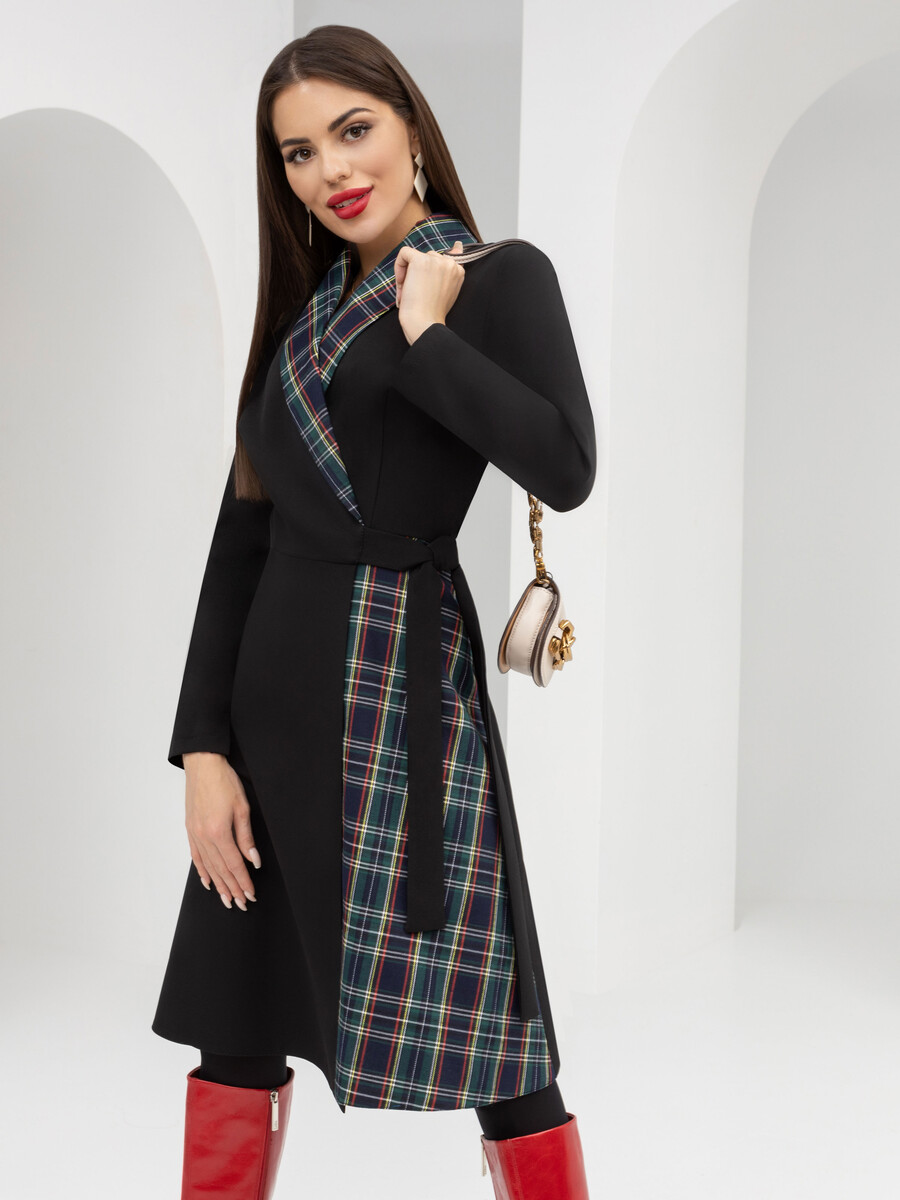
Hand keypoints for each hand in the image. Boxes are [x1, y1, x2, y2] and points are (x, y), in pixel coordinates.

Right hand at [183, 752, 260, 910]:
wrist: (203, 765)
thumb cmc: (224, 781)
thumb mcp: (242, 808)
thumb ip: (246, 837)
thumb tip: (253, 860)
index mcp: (219, 832)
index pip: (234, 865)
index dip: (243, 882)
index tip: (251, 894)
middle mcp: (204, 837)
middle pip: (220, 870)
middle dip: (232, 889)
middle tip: (241, 904)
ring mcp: (195, 834)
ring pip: (208, 866)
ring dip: (218, 885)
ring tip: (226, 900)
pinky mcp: (190, 829)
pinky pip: (196, 856)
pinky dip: (202, 871)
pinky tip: (207, 881)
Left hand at [395, 239, 465, 343]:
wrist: (425, 323)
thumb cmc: (433, 313)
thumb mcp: (448, 290)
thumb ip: (450, 271)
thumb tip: (458, 245)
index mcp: (458, 270)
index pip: (443, 258)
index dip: (431, 272)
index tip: (427, 286)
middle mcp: (450, 263)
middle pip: (427, 258)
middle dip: (418, 275)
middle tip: (416, 295)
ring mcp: (436, 261)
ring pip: (415, 257)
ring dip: (408, 275)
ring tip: (409, 294)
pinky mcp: (420, 260)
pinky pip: (404, 253)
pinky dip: (398, 268)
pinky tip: (403, 285)